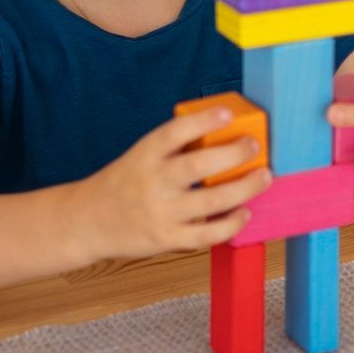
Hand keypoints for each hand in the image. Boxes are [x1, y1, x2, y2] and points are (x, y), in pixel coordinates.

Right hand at [65, 106, 271, 260]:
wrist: (88, 221)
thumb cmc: (126, 182)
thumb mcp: (142, 155)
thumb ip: (176, 148)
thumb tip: (228, 133)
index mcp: (146, 153)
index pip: (175, 132)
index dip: (203, 121)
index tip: (228, 114)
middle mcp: (153, 181)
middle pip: (198, 165)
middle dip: (233, 154)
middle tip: (254, 146)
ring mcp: (160, 212)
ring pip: (211, 201)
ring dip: (244, 188)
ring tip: (264, 177)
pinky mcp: (166, 238)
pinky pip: (207, 234)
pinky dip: (230, 224)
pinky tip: (244, 213)